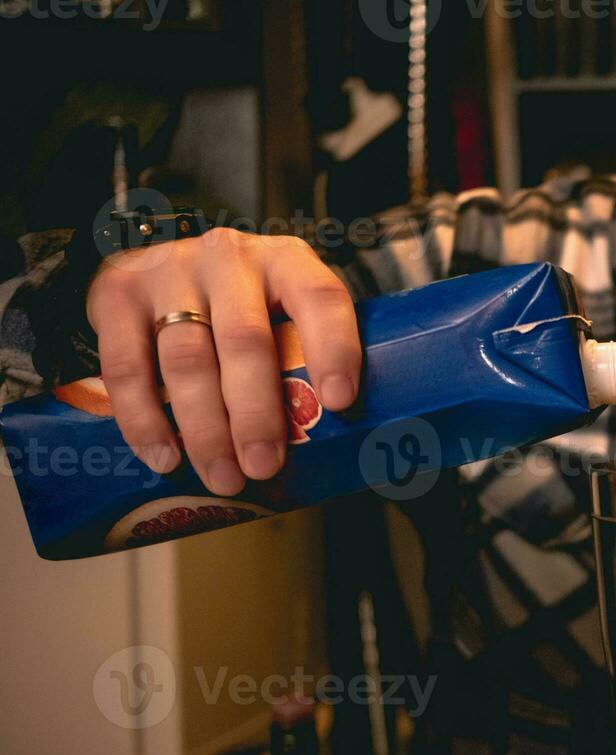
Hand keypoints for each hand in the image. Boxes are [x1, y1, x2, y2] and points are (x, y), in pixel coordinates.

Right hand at [86, 228, 360, 493]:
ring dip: (205, 429)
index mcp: (286, 261)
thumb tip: (330, 440)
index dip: (334, 349)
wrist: (163, 266)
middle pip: (245, 340)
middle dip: (256, 412)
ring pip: (187, 359)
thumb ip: (303, 359)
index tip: (339, 402)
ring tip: (222, 476)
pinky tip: (164, 457)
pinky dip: (145, 419)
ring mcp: (170, 272)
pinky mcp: (117, 294)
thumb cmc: (244, 307)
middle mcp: (228, 258)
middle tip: (264, 466)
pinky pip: (127, 366)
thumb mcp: (283, 313)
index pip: (320, 298)